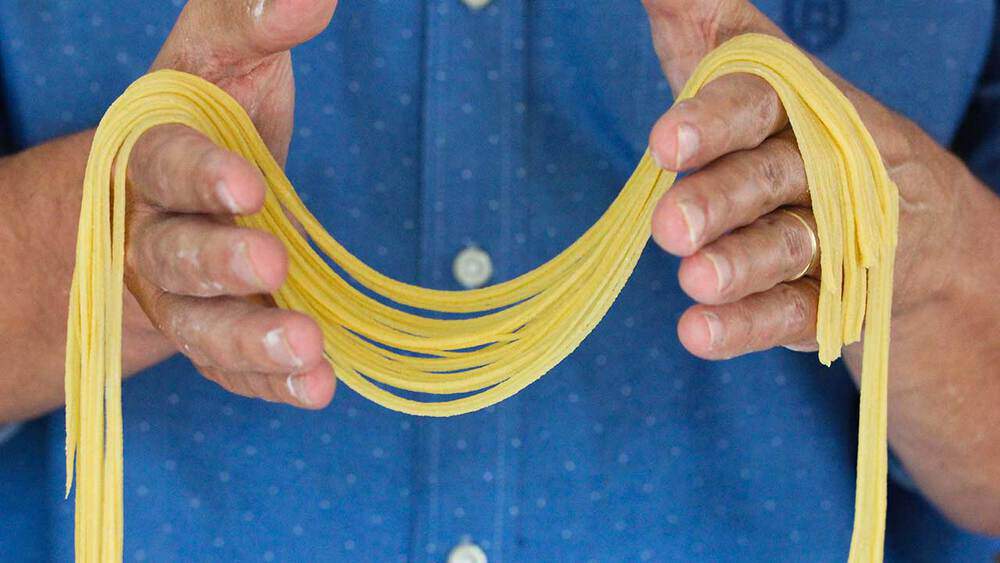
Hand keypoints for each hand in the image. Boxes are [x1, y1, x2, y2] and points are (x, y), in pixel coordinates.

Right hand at [124, 0, 338, 407]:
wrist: (174, 196)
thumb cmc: (209, 120)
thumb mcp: (220, 62)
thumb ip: (252, 25)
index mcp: (150, 156)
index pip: (162, 163)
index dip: (199, 175)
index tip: (247, 182)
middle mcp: (154, 234)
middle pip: (173, 254)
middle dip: (219, 261)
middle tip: (269, 260)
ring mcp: (180, 297)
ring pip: (201, 326)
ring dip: (251, 339)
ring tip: (307, 350)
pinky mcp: (213, 339)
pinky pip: (233, 368)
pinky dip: (272, 383)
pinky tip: (319, 387)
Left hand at [641, 0, 959, 361]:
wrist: (908, 221)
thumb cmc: (793, 131)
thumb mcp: (747, 69)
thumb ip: (697, 22)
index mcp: (799, 105)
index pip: (758, 104)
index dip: (712, 123)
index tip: (664, 143)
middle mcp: (821, 166)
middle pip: (771, 177)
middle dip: (721, 200)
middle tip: (668, 226)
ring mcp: (833, 237)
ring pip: (785, 247)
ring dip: (738, 264)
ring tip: (693, 280)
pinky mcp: (831, 302)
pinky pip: (792, 315)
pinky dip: (745, 326)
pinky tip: (698, 333)